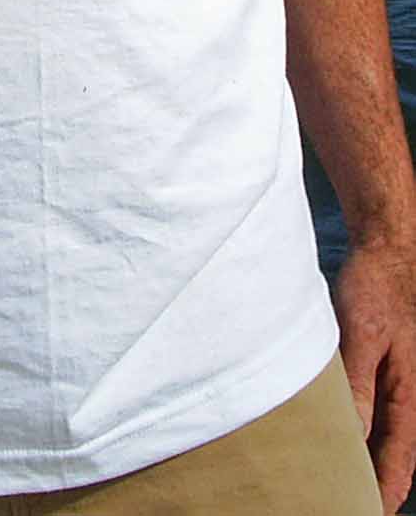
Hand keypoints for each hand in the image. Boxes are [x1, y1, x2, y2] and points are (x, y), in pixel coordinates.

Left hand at [335, 240, 415, 513]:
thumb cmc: (378, 287)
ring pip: (383, 435)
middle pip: (393, 455)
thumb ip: (357, 381)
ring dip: (364, 458)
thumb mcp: (363, 331)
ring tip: (329, 481)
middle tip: (337, 502)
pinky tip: (333, 435)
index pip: (399, 463)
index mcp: (410, 396)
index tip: (364, 515)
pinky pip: (375, 412)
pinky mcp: (384, 369)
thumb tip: (353, 432)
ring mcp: (399, 384)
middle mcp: (409, 396)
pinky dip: (359, 431)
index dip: (382, 494)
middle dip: (371, 484)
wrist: (389, 249)